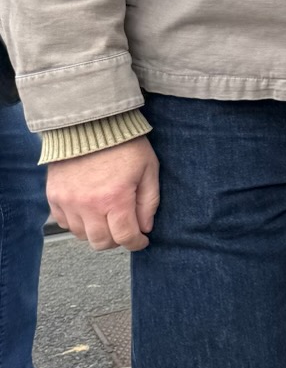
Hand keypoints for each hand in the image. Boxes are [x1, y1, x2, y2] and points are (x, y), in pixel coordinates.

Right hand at [48, 137, 159, 251]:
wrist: (91, 124)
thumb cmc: (124, 143)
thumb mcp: (149, 169)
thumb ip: (149, 202)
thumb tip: (145, 227)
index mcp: (115, 198)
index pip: (124, 236)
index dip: (136, 243)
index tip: (141, 241)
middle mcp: (88, 205)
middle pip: (100, 241)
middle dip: (117, 240)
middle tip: (125, 230)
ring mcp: (68, 202)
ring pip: (81, 235)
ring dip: (96, 232)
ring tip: (107, 218)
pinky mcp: (54, 196)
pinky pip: (64, 223)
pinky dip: (77, 223)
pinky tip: (89, 211)